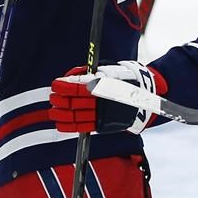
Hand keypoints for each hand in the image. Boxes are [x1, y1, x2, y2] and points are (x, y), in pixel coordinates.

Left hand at [49, 60, 166, 134]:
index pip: (76, 86)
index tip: (55, 84)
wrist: (144, 96)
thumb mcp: (108, 70)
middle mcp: (101, 100)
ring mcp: (102, 113)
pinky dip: (68, 126)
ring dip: (60, 114)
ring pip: (75, 115)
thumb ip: (88, 73)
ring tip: (53, 110)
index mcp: (103, 85)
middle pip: (73, 101)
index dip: (63, 86)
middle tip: (53, 97)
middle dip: (59, 99)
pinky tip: (60, 122)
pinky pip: (82, 127)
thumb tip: (68, 76)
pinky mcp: (103, 125)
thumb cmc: (123, 79)